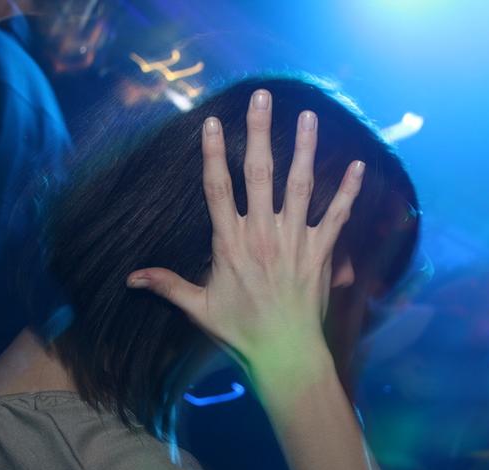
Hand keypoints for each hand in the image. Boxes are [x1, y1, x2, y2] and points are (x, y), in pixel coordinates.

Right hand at [126, 89, 364, 377]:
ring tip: (307, 116)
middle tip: (261, 97)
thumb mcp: (197, 309)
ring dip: (304, 148)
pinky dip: (348, 191)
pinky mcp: (320, 253)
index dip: (212, 154)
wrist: (284, 354)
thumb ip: (167, 286)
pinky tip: (358, 165)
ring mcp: (294, 241)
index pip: (218, 189)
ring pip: (300, 185)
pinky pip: (336, 216)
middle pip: (259, 173)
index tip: (210, 122)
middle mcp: (262, 234)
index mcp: (230, 244)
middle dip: (258, 132)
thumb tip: (130, 278)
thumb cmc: (240, 332)